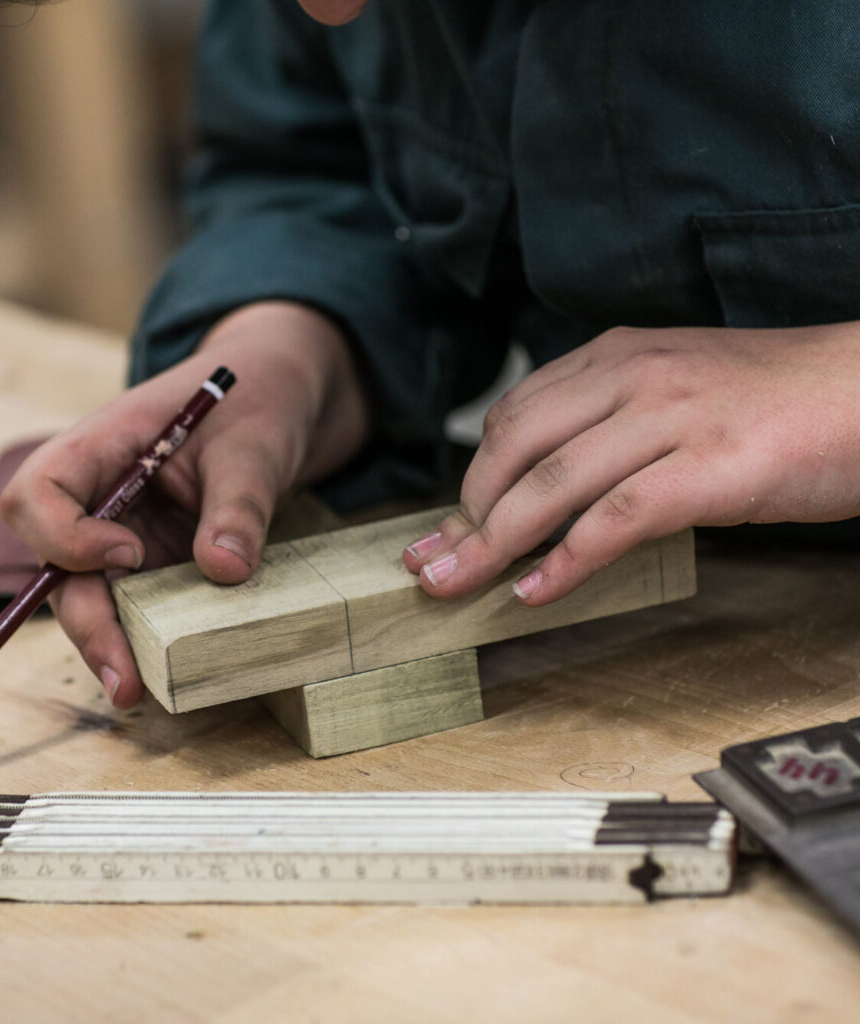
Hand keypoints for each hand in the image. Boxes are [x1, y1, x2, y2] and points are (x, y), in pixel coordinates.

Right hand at [0, 301, 369, 706]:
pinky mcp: (153, 557)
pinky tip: (164, 672)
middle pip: (57, 561)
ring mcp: (123, 528)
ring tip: (136, 692)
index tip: (130, 553)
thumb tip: (223, 571)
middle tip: (124, 677)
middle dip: (86, 621)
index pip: (39, 492)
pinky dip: (143, 635)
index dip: (66, 535)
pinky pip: (134, 600)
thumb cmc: (257, 402)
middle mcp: (100, 493)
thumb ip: (239, 504)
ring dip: (109, 641)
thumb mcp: (257, 446)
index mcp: (103, 444)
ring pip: (91, 592)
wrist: (277, 401)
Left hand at [403, 322, 859, 603]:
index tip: (442, 526)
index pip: (515, 416)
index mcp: (618, 357)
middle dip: (464, 515)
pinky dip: (566, 561)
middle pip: (515, 449)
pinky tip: (535, 592)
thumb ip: (611, 426)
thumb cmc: (776, 403)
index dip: (471, 476)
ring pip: (551, 484)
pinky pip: (614, 519)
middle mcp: (633, 377)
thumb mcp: (677, 392)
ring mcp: (670, 419)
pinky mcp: (709, 468)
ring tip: (455, 587)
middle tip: (430, 565)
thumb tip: (550, 490)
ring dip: (492, 544)